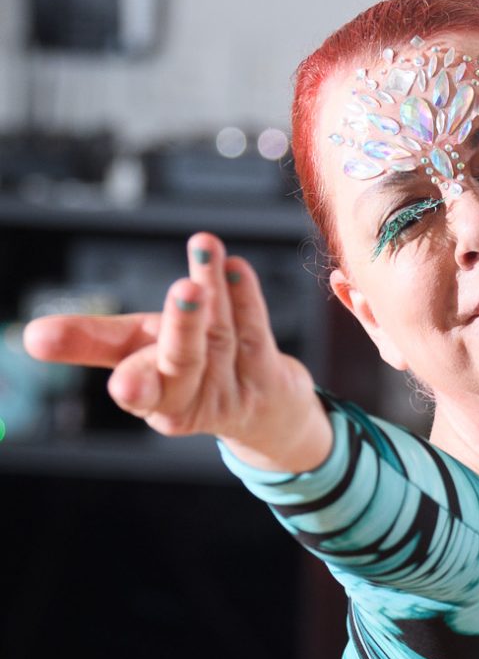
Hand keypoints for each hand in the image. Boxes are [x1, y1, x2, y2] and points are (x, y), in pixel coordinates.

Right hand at [22, 231, 330, 470]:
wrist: (264, 412)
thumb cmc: (183, 372)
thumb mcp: (133, 355)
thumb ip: (88, 341)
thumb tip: (29, 336)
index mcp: (154, 400)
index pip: (139, 389)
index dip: (133, 385)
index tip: (125, 384)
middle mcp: (194, 396)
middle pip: (187, 363)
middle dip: (183, 328)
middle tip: (184, 291)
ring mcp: (235, 386)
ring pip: (223, 336)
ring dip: (216, 289)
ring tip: (204, 246)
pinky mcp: (269, 374)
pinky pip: (257, 330)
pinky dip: (247, 296)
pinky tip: (236, 265)